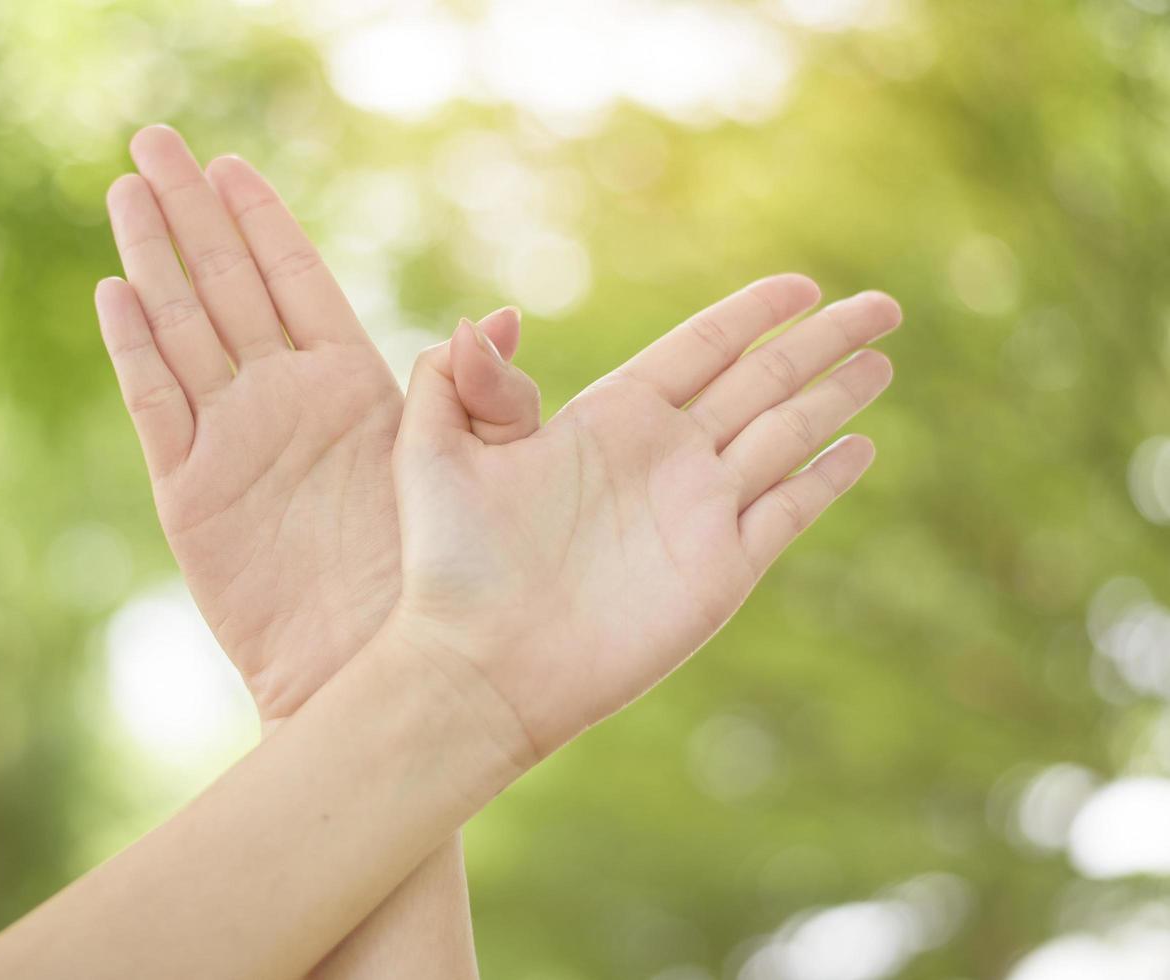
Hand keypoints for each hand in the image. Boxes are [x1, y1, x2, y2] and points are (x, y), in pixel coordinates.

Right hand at [94, 125, 528, 725]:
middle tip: (154, 138)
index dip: (263, 221)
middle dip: (192, 212)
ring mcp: (231, 439)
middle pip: (226, 283)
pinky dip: (136, 348)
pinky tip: (119, 292)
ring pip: (182, 328)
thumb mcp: (479, 476)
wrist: (369, 673)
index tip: (233, 164)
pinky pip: (157, 403)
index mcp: (348, 383)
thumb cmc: (435, 578)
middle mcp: (281, 398)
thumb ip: (489, 398)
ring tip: (128, 190)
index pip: (296, 280)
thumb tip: (497, 320)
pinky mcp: (190, 491)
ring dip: (155, 259)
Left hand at [388, 276, 900, 758]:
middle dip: (823, 340)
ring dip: (837, 396)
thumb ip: (461, 375)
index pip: (702, 348)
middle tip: (881, 307)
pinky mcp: (722, 571)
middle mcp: (665, 457)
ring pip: (788, 435)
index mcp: (612, 418)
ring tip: (881, 360)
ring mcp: (700, 513)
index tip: (801, 285)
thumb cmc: (452, 562)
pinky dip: (826, 476)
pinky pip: (789, 509)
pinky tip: (859, 446)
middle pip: (764, 380)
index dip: (753, 314)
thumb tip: (492, 314)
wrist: (482, 666)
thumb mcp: (434, 449)